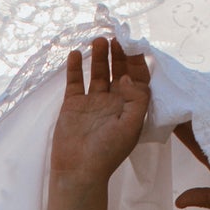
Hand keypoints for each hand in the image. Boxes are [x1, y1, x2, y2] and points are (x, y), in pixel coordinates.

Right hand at [49, 37, 150, 188]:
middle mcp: (112, 102)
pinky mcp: (73, 105)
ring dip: (99, 56)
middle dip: (118, 54)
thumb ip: (136, 99)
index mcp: (130, 108)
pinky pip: (75, 82)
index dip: (136, 61)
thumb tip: (125, 76)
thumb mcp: (132, 126)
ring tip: (98, 40)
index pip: (137, 78)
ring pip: (98, 73)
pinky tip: (76, 54)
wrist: (78, 172)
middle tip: (115, 38)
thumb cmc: (108, 152)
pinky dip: (75, 68)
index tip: (133, 45)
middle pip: (118, 71)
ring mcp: (92, 102)